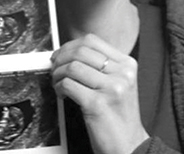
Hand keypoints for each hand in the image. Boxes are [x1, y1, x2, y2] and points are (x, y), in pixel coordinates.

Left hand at [51, 34, 147, 153]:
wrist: (129, 145)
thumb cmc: (119, 116)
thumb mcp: (119, 84)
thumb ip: (102, 66)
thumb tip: (71, 52)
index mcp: (127, 65)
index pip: (92, 41)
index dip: (70, 45)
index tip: (61, 54)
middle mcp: (122, 74)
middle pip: (81, 51)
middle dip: (61, 58)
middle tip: (54, 68)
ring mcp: (111, 88)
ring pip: (72, 67)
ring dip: (58, 74)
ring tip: (58, 83)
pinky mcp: (97, 104)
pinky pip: (68, 85)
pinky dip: (59, 88)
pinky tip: (62, 95)